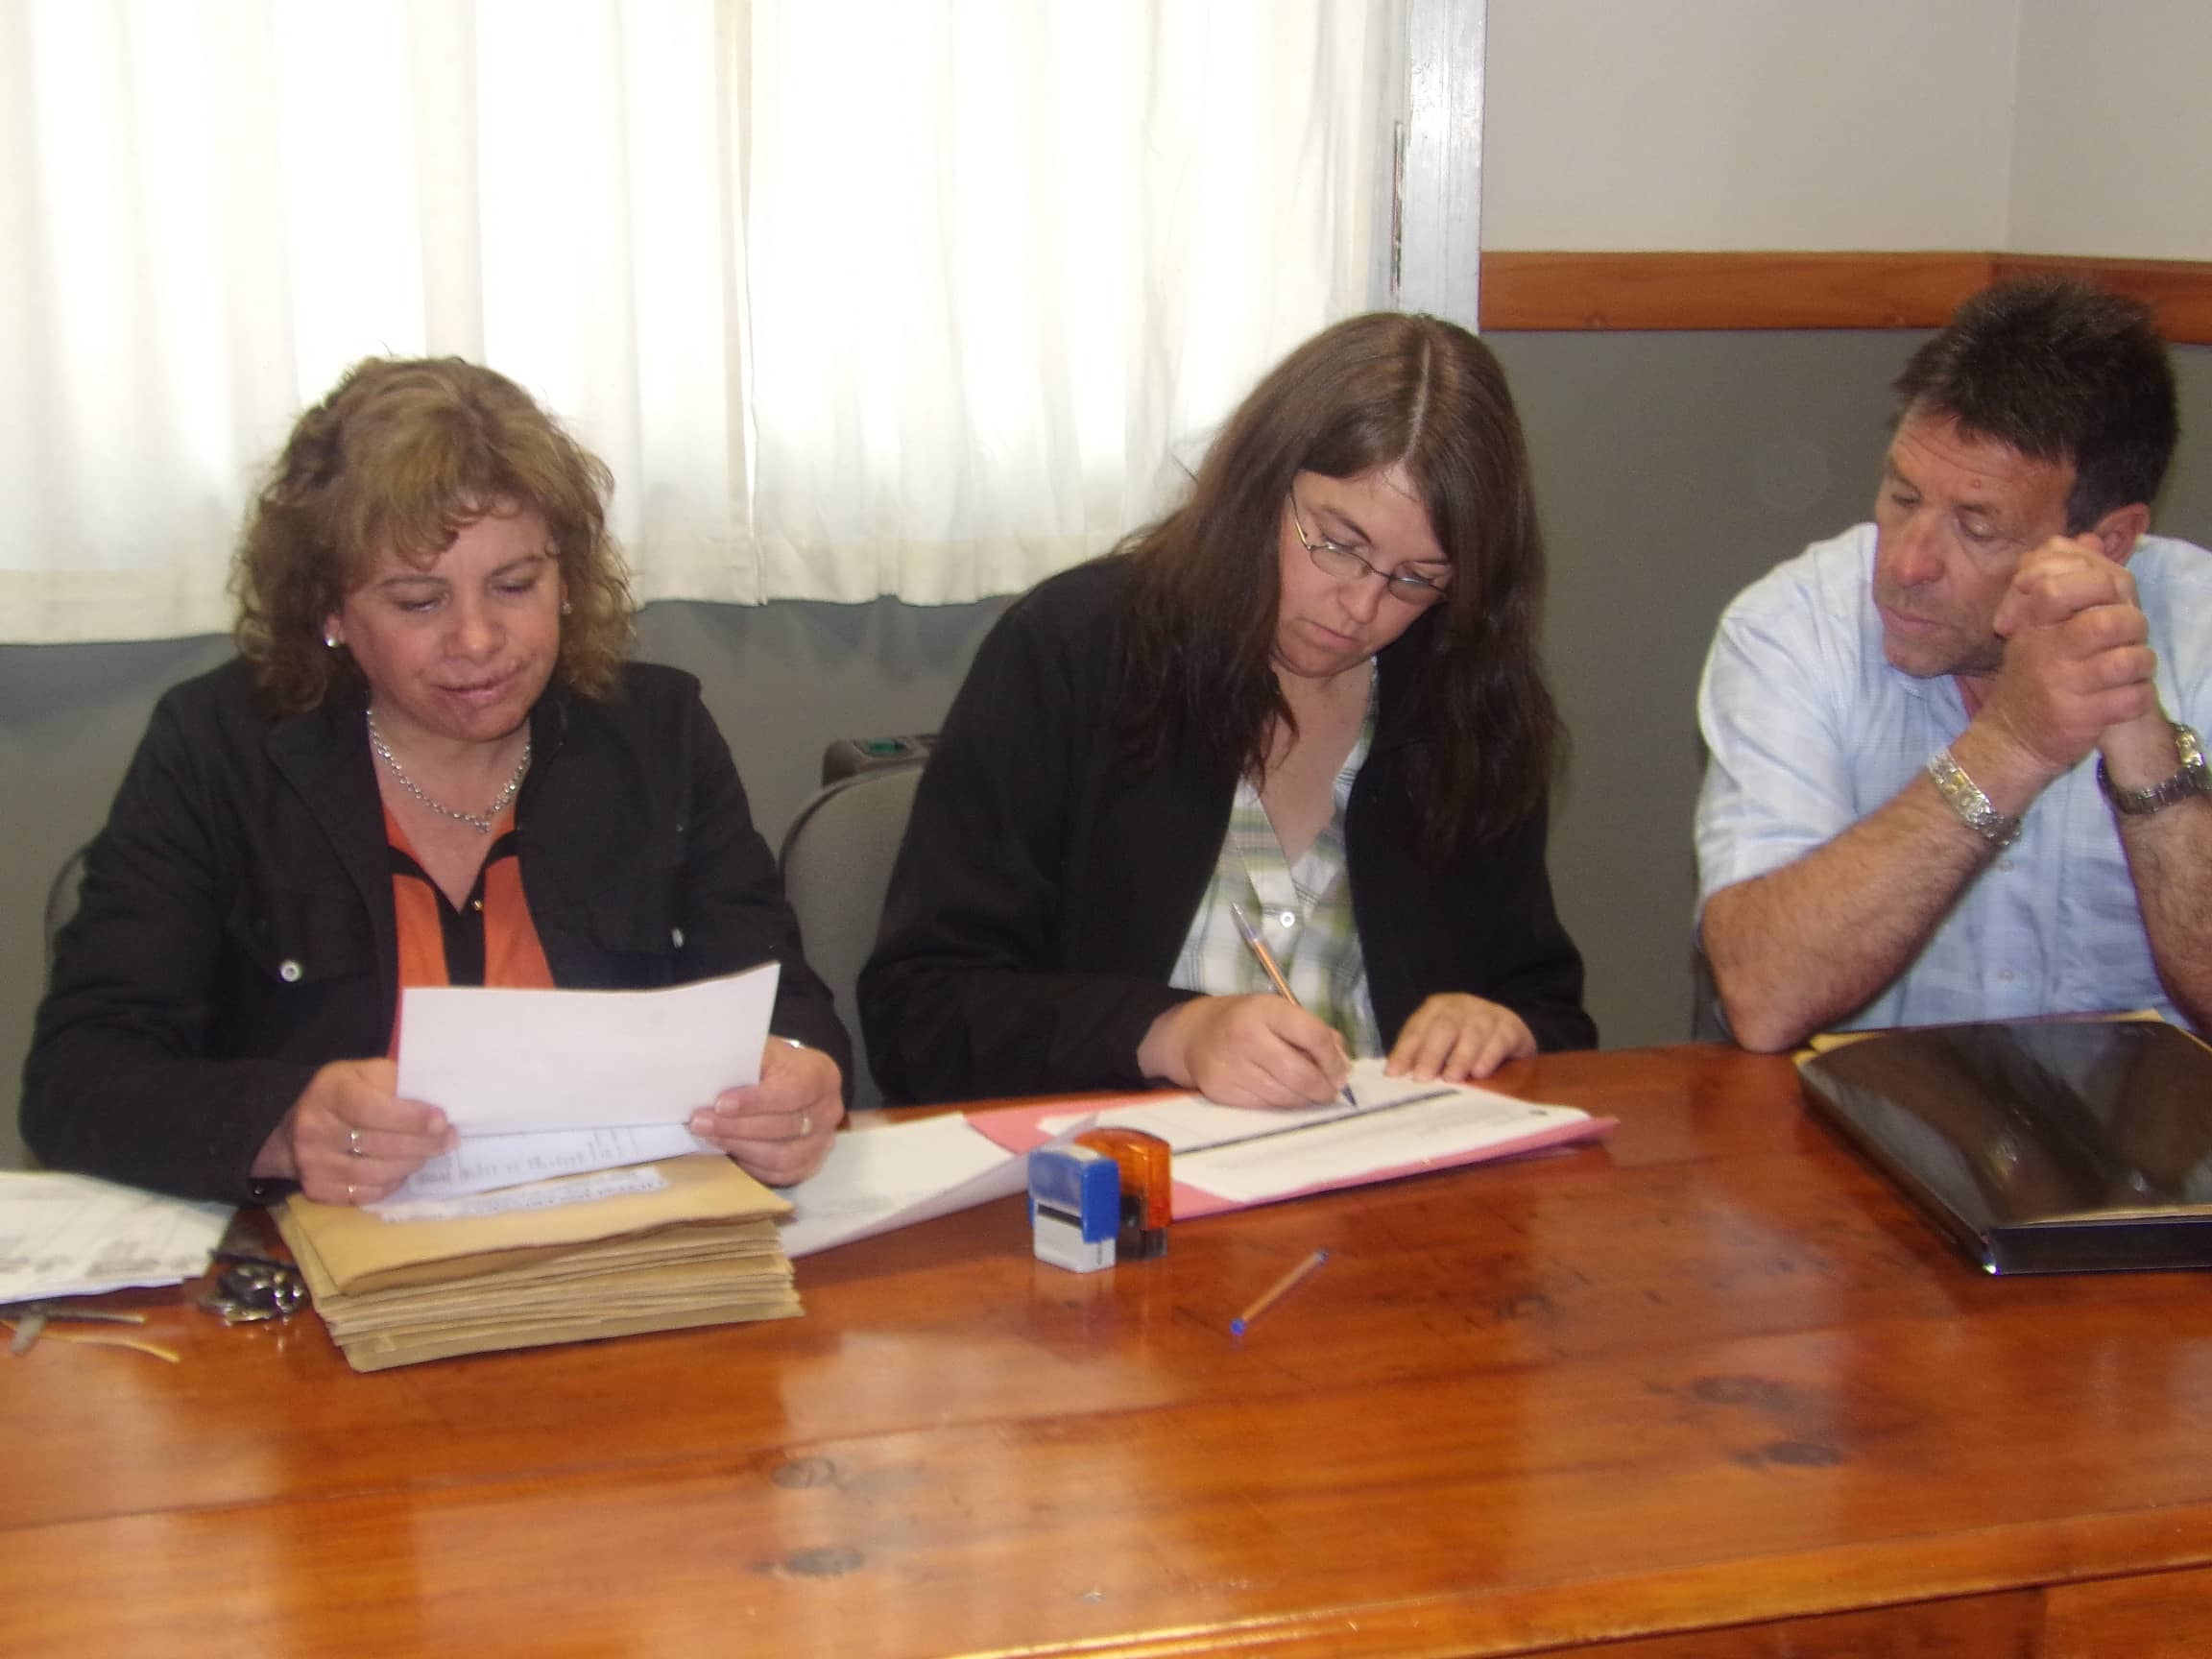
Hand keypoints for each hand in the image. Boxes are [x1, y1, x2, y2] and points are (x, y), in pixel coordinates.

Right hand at [253, 1058, 455, 1205]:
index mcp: (330, 1091)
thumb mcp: (366, 1073)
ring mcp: (311, 1162)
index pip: (371, 1109)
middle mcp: (314, 1128)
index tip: (441, 1121)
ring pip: (374, 1174)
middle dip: (422, 1144)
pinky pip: (364, 1195)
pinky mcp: (316, 1189)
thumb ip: (396, 1081)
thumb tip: (438, 1097)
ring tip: (429, 1154)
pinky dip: (391, 1184)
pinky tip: (402, 1170)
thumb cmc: (345, 1093)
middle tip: (449, 1140)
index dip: (409, 1118)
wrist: (296, 1125)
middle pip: (378, 1144)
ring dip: (411, 1165)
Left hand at [689, 1039, 843, 1185]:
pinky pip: (779, 1175)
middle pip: (784, 1127)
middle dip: (737, 1127)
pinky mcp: (809, 1165)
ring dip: (740, 1148)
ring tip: (710, 1137)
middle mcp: (829, 1110)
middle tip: (700, 1122)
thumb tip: (709, 1077)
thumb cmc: (773, 1066)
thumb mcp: (763, 1051)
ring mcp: (823, 1141)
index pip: (791, 1093)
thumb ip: (744, 1061)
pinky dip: (751, 1166)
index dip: (755, 1101)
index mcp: (821, 1075)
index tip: (720, 1104)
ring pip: (782, 1156)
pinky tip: (729, 1152)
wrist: (792, 1082)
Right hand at [1137, 994, 1350, 1107]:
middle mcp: (1246, 1037)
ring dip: (1306, 1099)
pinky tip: (1287, 1097)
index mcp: (1265, 1010)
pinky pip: (1265, 1106)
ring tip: (1313, 1094)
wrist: (1194, 1034)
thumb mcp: (1277, 1011)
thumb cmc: (1245, 1021)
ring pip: (1285, 1096)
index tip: (1341, 1071)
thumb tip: (1342, 1062)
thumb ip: (1313, 1031)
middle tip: (1331, 1091)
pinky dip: (1283, 1105)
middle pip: (1300, 1074)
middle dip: (1323, 1087)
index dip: (1334, 1059)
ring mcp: (1232, 1067)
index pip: (1313, 1036)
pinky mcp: (1222, 1091)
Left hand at [1385, 993, 1535, 1080]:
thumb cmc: (1466, 1042)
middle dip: (1431, 1053)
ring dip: (1460, 1057)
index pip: (1417, 1027)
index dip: (1405, 1050)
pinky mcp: (1510, 1027)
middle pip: (1444, 1027)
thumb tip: (1395, 1075)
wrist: (1509, 1031)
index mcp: (1437, 1007)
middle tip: (1422, 1077)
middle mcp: (1461, 1006)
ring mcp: (1487, 1014)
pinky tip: (1479, 1072)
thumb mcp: (1441, 1044)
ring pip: (1472, 1033)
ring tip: (1451, 1078)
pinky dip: (1488, 1057)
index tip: (1394, 1073)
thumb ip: (1420, 1056)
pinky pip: (1499, 1041)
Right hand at [1979, 539, 2158, 778]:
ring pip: (2130, 661)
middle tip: (2127, 635)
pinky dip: (2138, 696)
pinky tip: (2124, 696)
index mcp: (2033, 625)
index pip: (2060, 586)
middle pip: (2109, 621)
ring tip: (2130, 667)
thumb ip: (2060, 578)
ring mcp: (2063, 687)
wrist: (2013, 736)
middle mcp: (2045, 653)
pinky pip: (2134, 699)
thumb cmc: (2035, 673)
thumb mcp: (2035, 624)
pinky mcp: (2082, 719)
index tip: (2106, 598)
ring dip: (2141, 663)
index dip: (2097, 585)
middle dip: (2133, 625)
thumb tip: (2088, 537)